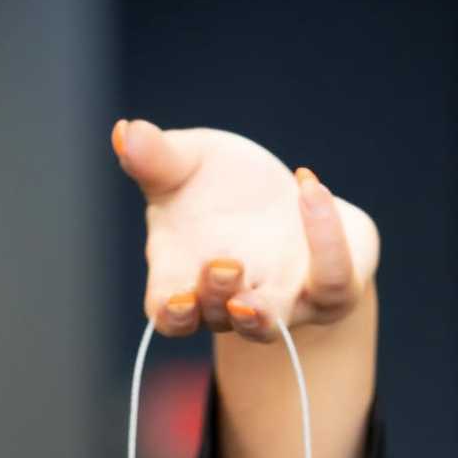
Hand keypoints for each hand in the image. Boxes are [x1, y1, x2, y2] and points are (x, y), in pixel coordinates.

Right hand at [111, 116, 379, 342]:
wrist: (297, 197)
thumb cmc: (227, 187)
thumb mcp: (188, 162)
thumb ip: (158, 157)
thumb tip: (125, 133)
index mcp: (187, 280)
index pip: (171, 316)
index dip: (172, 315)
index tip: (177, 300)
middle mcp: (233, 304)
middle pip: (220, 318)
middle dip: (218, 296)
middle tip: (224, 264)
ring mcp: (284, 305)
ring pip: (271, 324)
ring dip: (261, 310)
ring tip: (246, 269)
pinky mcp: (330, 293)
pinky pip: (331, 278)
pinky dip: (323, 234)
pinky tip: (308, 185)